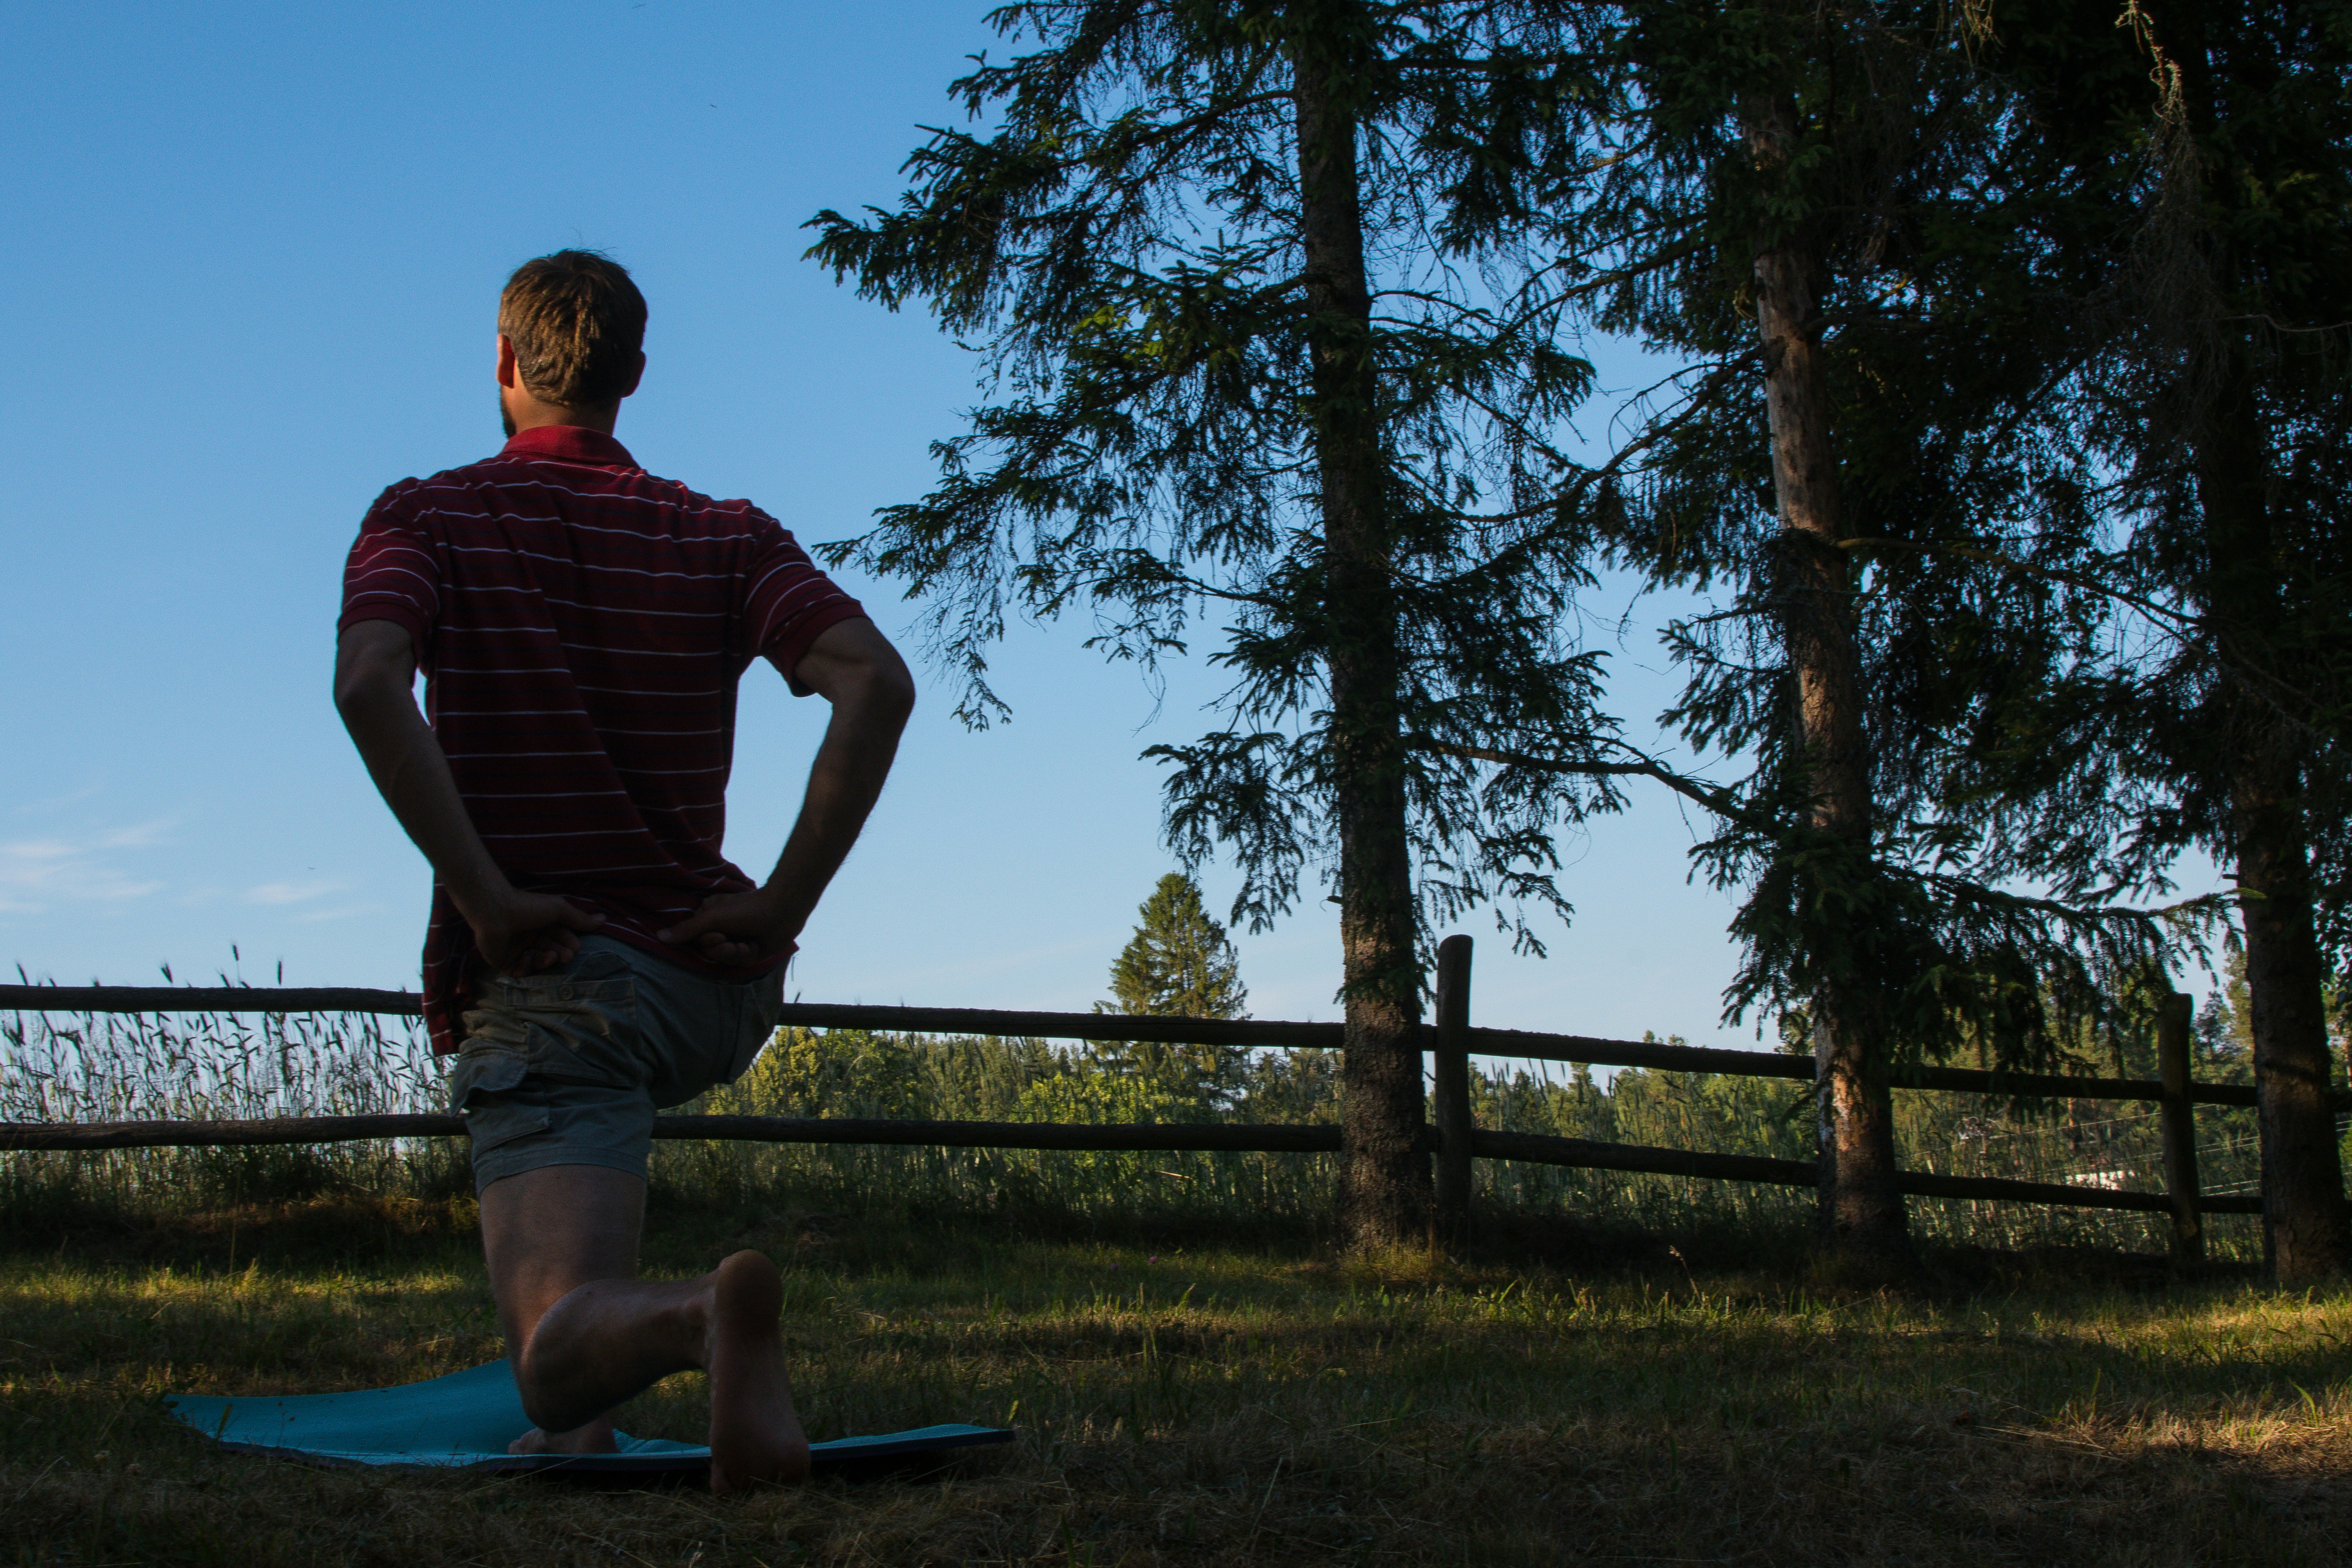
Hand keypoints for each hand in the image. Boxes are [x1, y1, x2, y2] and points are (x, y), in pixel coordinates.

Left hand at [458, 886, 606, 975]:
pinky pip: (518, 971)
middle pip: (550, 951)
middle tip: (565, 957)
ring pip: (536, 963)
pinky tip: (527, 959)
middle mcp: (529, 937)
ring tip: (548, 956)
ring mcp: (516, 950)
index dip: (568, 944)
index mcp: (541, 924)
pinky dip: (525, 968)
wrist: (496, 912)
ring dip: (544, 961)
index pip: (559, 937)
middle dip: (559, 955)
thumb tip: (604, 919)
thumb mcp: (559, 910)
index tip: (576, 948)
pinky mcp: (503, 961)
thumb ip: (579, 918)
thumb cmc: (528, 907)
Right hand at [658, 886, 799, 967]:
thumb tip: (659, 936)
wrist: (781, 912)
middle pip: (708, 951)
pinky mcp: (747, 951)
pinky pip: (738, 962)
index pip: (695, 939)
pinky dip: (747, 955)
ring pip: (723, 959)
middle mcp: (719, 929)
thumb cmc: (747, 909)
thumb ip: (687, 929)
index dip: (706, 941)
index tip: (718, 934)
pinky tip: (755, 945)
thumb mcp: (713, 917)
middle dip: (721, 949)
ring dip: (735, 953)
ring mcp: (733, 940)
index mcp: (708, 916)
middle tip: (732, 940)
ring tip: (746, 943)